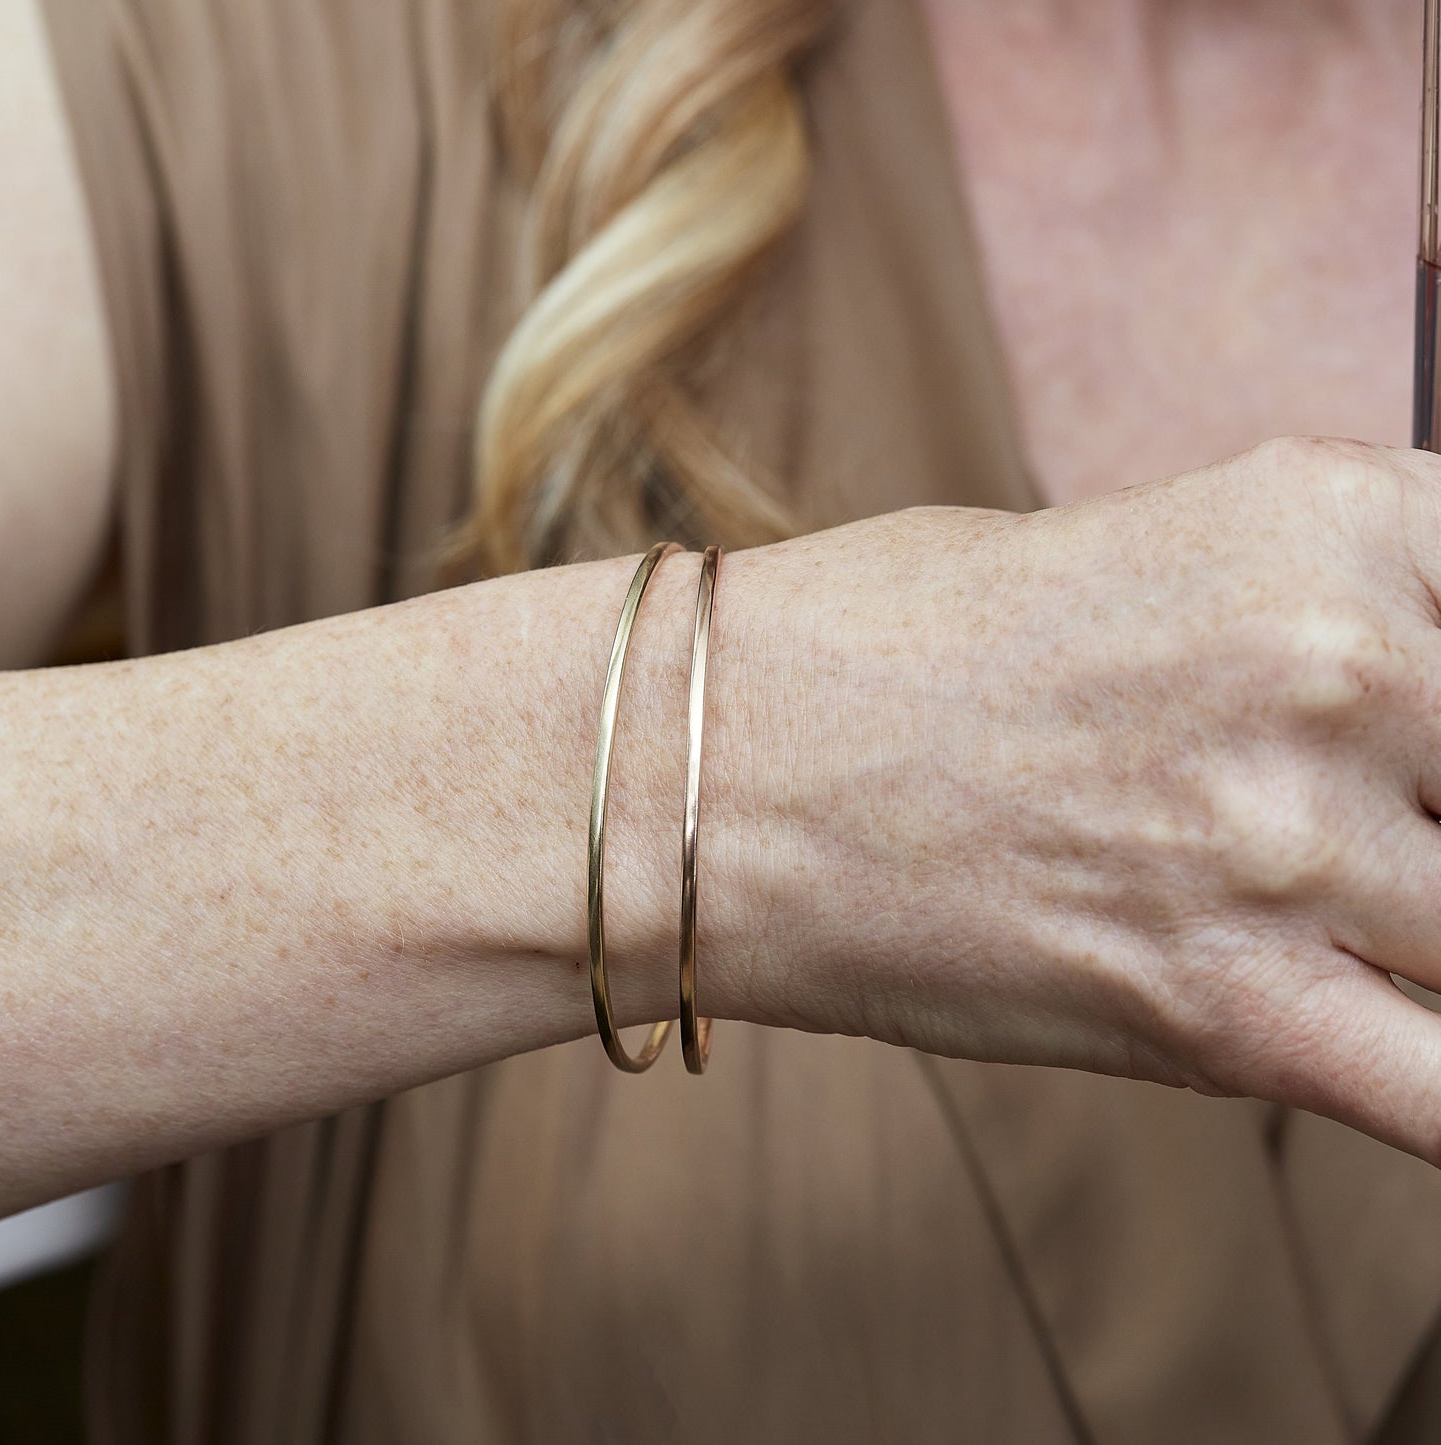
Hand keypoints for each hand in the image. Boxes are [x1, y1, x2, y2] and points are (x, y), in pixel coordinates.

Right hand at [711, 436, 1440, 1164]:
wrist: (716, 766)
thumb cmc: (886, 642)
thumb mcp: (1137, 554)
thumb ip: (1315, 611)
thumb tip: (1425, 706)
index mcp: (1327, 518)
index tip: (1432, 758)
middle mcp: (1338, 665)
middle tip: (1372, 836)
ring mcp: (1286, 844)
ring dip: (1420, 935)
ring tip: (1310, 918)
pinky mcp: (1223, 1010)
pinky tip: (1400, 1051)